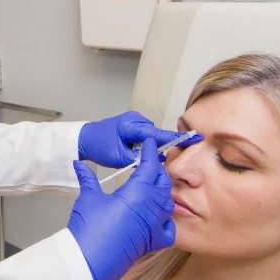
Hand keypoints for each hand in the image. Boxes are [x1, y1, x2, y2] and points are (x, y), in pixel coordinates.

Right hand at [67, 138, 174, 279]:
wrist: (90, 261)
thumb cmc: (89, 228)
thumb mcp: (88, 197)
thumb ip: (87, 178)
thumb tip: (79, 164)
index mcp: (137, 192)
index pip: (150, 166)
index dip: (151, 153)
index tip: (151, 145)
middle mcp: (151, 207)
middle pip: (162, 182)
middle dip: (157, 170)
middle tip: (148, 163)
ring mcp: (155, 225)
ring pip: (168, 202)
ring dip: (162, 191)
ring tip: (151, 186)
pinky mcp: (154, 242)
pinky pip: (169, 228)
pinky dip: (166, 220)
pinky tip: (157, 216)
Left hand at [78, 110, 201, 167]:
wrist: (85, 138)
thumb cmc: (99, 146)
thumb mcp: (119, 158)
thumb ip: (140, 158)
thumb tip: (157, 159)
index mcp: (132, 126)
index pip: (159, 134)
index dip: (178, 138)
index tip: (195, 137)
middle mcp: (136, 120)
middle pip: (156, 136)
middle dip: (156, 149)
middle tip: (143, 158)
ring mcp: (134, 120)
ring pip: (151, 137)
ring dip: (148, 147)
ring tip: (130, 154)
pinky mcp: (133, 124)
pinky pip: (145, 136)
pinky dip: (143, 144)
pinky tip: (131, 150)